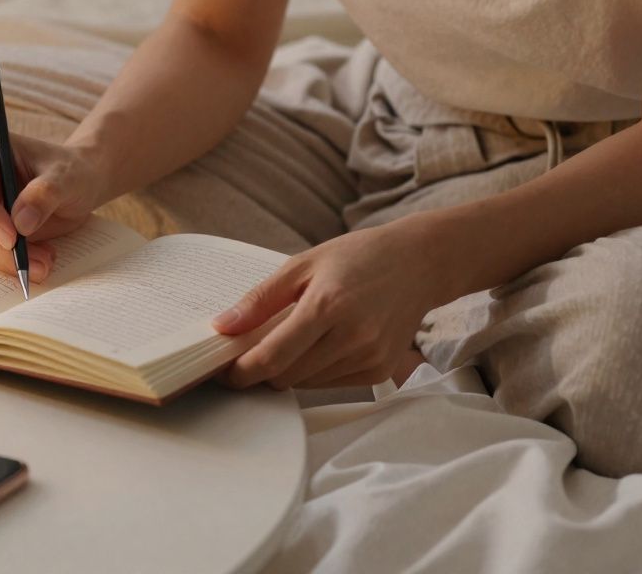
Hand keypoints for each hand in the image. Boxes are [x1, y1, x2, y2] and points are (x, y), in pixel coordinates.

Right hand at [0, 126, 105, 281]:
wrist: (74, 183)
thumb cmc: (70, 171)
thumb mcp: (67, 177)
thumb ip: (45, 194)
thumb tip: (21, 224)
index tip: (13, 238)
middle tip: (38, 262)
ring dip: (5, 260)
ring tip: (45, 262)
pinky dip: (6, 263)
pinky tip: (36, 261)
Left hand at [214, 215, 460, 388]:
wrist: (419, 263)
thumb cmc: (358, 257)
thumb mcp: (303, 264)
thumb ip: (260, 299)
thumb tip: (223, 327)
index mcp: (327, 306)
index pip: (272, 357)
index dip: (241, 371)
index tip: (223, 371)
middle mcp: (352, 337)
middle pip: (286, 376)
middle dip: (260, 371)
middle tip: (248, 352)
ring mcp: (369, 357)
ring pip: (306, 384)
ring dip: (287, 371)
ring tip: (288, 341)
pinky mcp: (380, 370)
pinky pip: (331, 384)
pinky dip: (314, 372)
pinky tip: (318, 345)